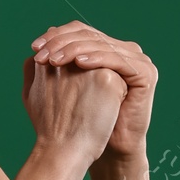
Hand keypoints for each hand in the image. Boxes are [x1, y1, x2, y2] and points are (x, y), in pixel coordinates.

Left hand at [29, 23, 156, 154]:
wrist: (106, 148)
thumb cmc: (81, 122)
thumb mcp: (61, 88)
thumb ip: (54, 64)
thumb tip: (38, 41)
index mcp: (105, 49)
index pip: (80, 31)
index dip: (57, 36)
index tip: (34, 47)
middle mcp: (123, 50)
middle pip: (90, 35)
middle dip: (62, 42)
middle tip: (42, 54)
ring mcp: (137, 60)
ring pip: (102, 45)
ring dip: (75, 49)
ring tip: (55, 59)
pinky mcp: (145, 73)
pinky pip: (118, 60)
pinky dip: (98, 59)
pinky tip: (79, 63)